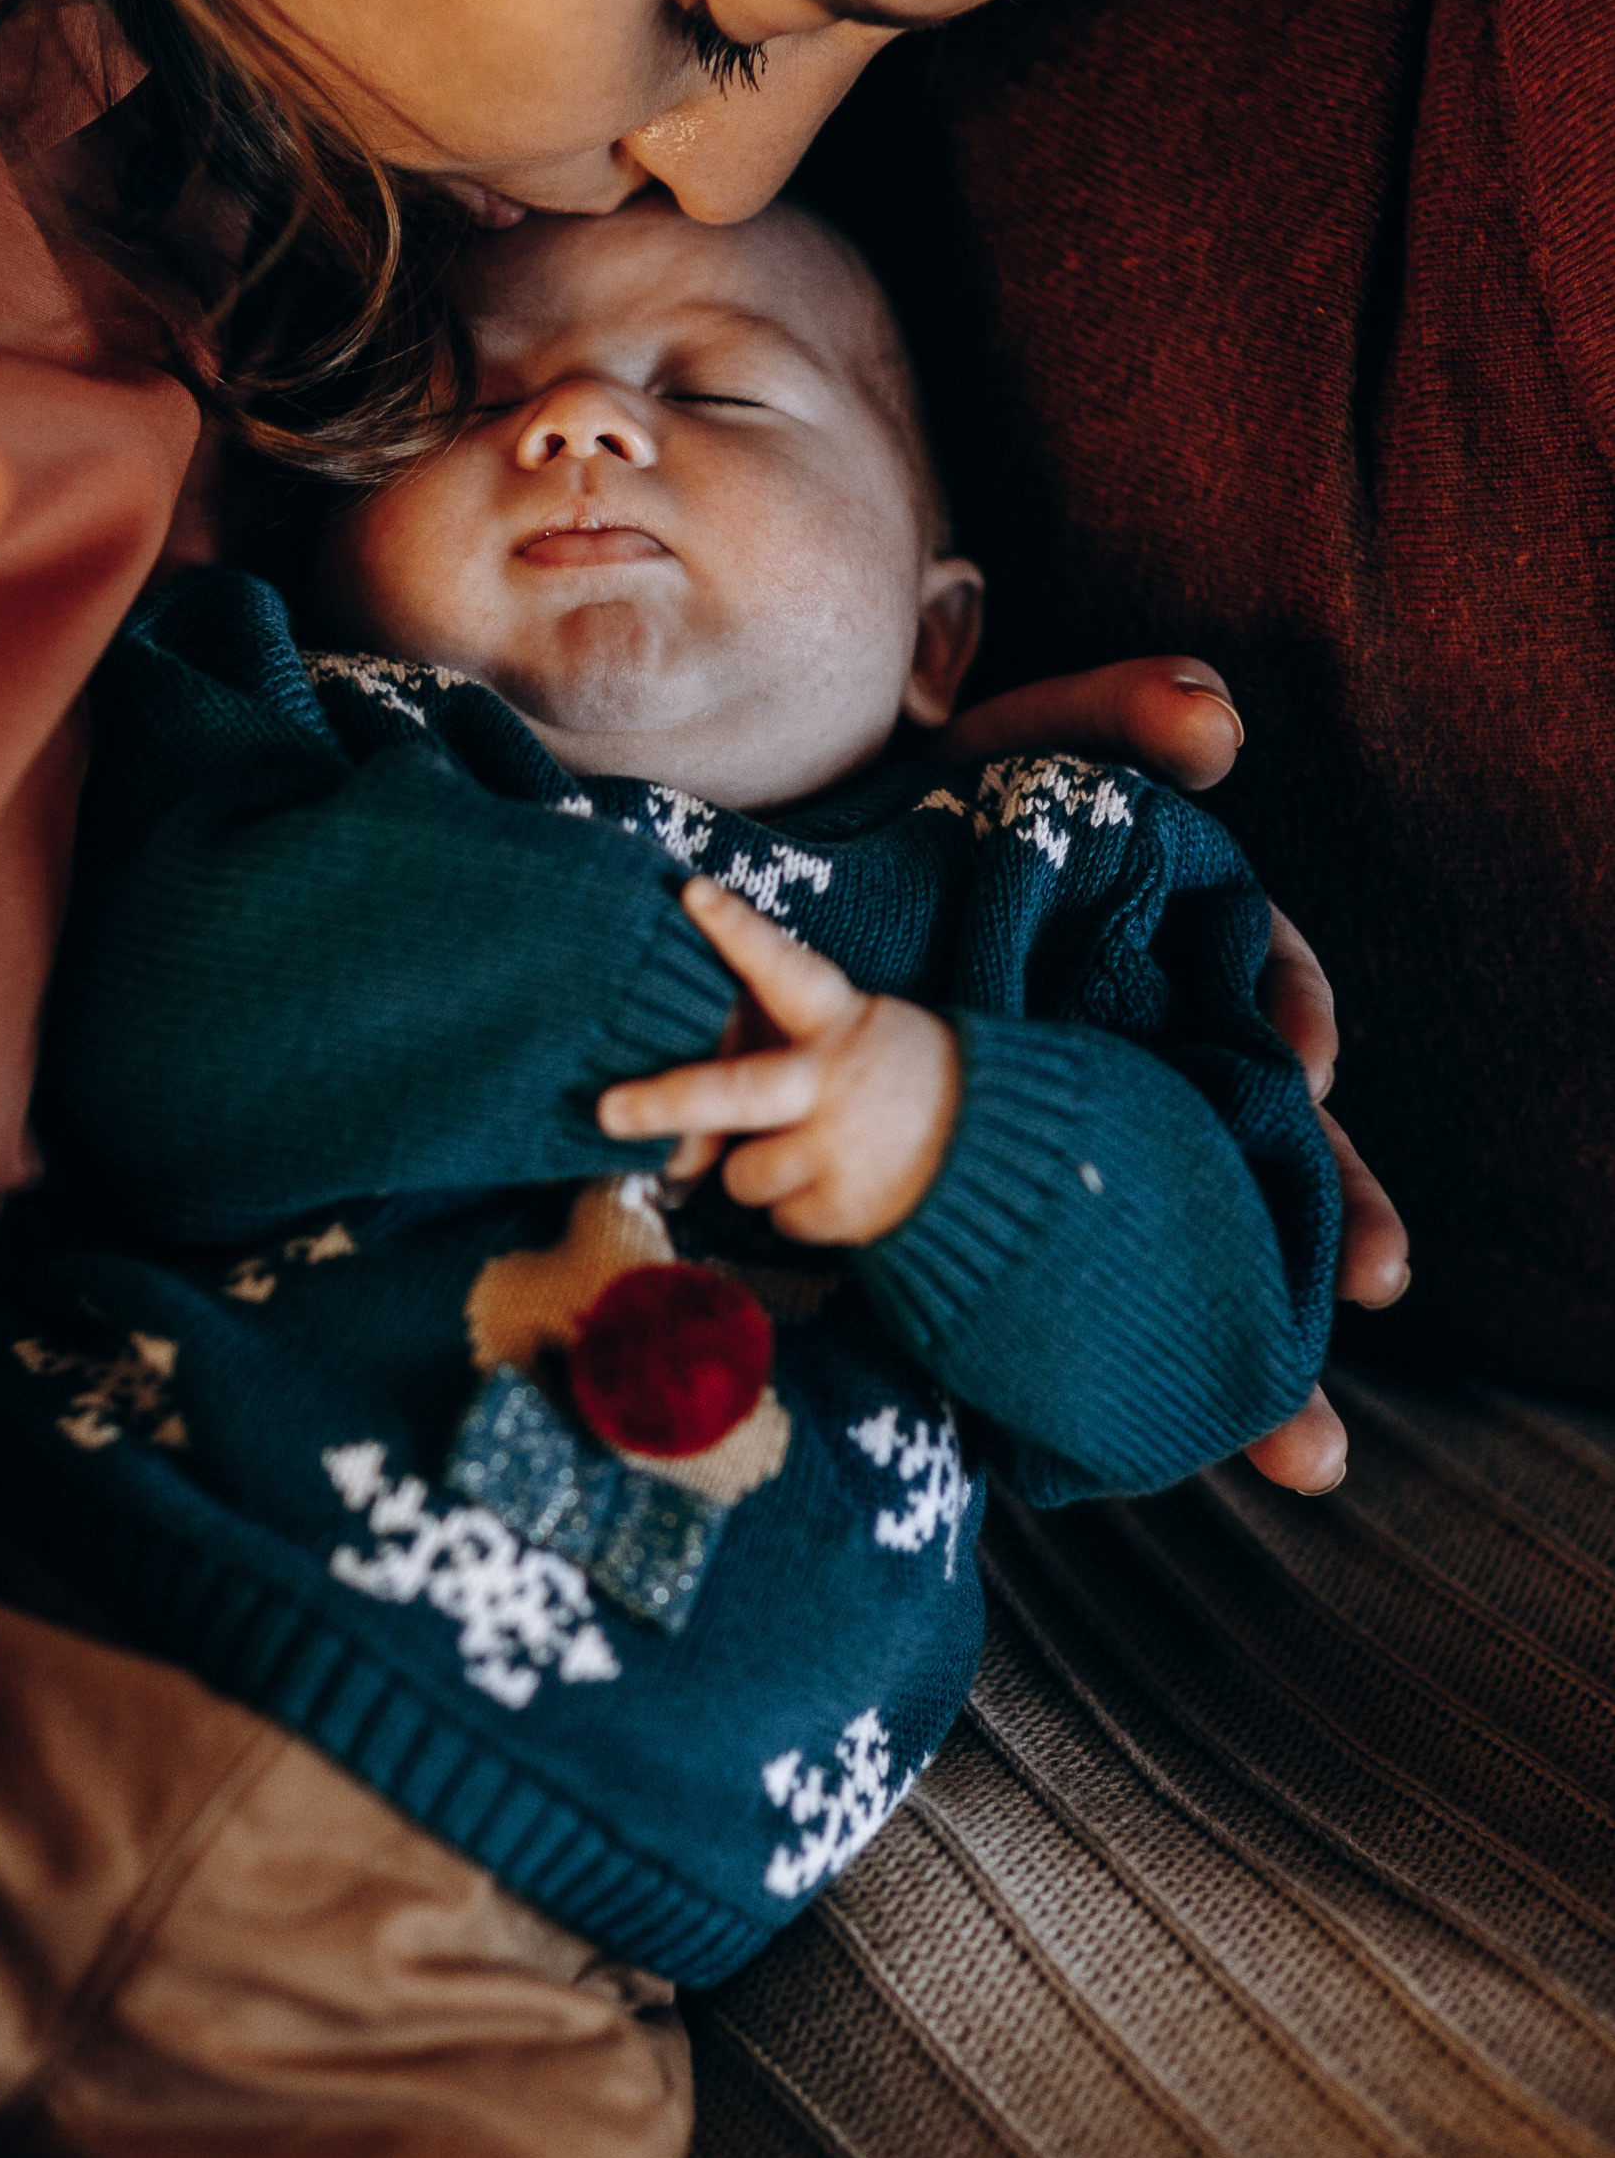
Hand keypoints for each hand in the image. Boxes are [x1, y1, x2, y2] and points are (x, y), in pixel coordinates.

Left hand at [599, 880, 958, 1244]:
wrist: (1001, 1162)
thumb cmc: (910, 1086)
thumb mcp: (870, 1035)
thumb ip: (797, 1048)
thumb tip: (707, 1089)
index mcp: (841, 1025)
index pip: (785, 970)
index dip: (738, 934)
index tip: (692, 894)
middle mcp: (833, 1086)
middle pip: (730, 1094)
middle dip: (663, 1104)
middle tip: (608, 1111)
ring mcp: (838, 1151)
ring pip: (742, 1173)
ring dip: (764, 1172)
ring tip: (819, 1154)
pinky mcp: (844, 1210)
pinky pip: (779, 1217)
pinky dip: (800, 1210)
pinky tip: (845, 1186)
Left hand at [936, 654, 1410, 1497]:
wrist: (778, 883)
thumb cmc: (925, 818)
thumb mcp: (1016, 748)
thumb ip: (1115, 713)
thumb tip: (1219, 723)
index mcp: (1166, 963)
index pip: (1268, 992)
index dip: (1299, 1022)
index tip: (1315, 1061)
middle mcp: (1138, 1062)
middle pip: (1254, 1150)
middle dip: (1328, 1230)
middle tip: (1380, 1280)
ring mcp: (1064, 1136)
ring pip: (1171, 1241)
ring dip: (1241, 1340)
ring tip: (1301, 1443)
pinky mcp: (985, 1194)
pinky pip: (1038, 1278)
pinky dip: (1069, 1368)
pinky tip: (1106, 1444)